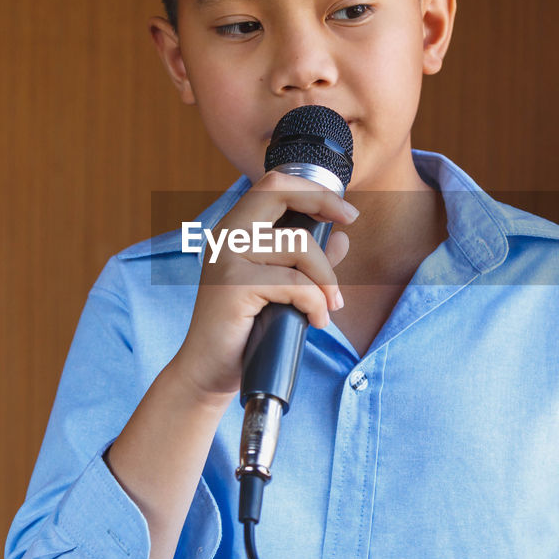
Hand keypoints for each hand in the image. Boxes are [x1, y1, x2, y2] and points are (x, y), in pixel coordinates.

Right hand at [172, 170, 356, 398]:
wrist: (208, 373)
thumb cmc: (245, 332)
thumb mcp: (281, 290)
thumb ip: (306, 263)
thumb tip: (341, 239)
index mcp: (232, 231)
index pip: (271, 185)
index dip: (310, 189)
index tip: (343, 209)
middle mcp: (225, 236)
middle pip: (278, 192)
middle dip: (323, 202)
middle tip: (350, 222)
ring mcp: (227, 258)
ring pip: (298, 246)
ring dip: (326, 278)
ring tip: (330, 306)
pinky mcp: (234, 285)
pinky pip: (295, 284)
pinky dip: (316, 304)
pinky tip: (316, 322)